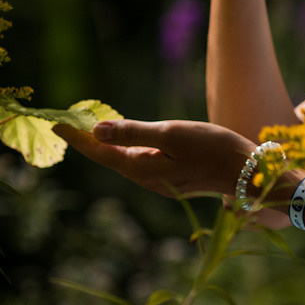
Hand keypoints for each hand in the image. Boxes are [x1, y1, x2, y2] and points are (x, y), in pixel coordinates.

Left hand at [54, 118, 252, 199]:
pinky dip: (126, 148)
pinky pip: (140, 161)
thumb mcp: (172, 134)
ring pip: (124, 160)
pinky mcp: (173, 178)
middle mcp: (146, 179)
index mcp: (142, 169)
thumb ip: (133, 132)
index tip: (57, 124)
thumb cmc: (212, 149)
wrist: (247, 173)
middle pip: (109, 158)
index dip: (77, 137)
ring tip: (90, 129)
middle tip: (69, 123)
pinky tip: (127, 139)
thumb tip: (96, 129)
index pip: (100, 152)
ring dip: (106, 145)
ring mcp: (160, 181)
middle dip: (88, 141)